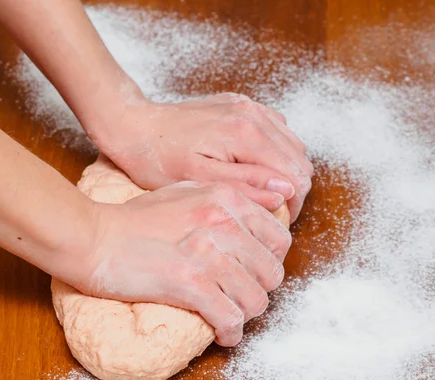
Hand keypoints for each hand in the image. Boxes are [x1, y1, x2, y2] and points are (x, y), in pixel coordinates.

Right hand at [77, 181, 291, 346]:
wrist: (94, 238)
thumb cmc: (134, 218)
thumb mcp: (184, 192)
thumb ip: (226, 196)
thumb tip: (266, 204)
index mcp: (224, 199)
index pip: (278, 237)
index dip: (269, 260)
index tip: (252, 271)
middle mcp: (222, 223)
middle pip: (271, 272)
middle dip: (258, 288)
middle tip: (238, 294)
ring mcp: (207, 254)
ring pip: (256, 299)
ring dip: (245, 313)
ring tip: (228, 313)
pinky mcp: (190, 283)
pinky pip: (231, 318)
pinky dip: (230, 332)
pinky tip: (221, 332)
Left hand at [93, 93, 313, 222]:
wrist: (134, 125)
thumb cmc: (158, 158)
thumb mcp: (199, 180)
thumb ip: (246, 184)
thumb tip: (285, 192)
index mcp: (246, 135)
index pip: (297, 174)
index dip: (293, 203)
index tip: (277, 220)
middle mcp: (253, 114)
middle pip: (299, 158)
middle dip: (292, 187)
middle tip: (270, 209)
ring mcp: (248, 106)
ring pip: (291, 143)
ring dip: (284, 169)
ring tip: (262, 190)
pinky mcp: (239, 104)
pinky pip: (275, 128)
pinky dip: (273, 150)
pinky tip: (252, 165)